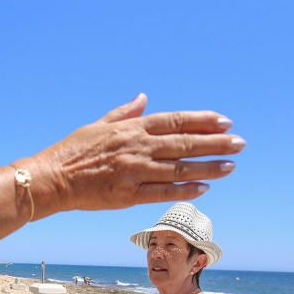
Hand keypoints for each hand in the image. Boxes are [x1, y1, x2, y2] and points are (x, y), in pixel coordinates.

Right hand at [26, 94, 243, 215]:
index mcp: (132, 129)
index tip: (225, 122)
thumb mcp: (98, 124)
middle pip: (184, 144)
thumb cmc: (73, 151)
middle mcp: (137, 148)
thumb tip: (143, 98)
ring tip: (230, 166)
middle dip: (215, 143)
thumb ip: (124, 113)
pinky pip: (162, 192)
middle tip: (240, 144)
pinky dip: (184, 190)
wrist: (53, 178)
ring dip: (208, 167)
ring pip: (179, 169)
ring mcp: (134, 172)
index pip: (175, 121)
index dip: (202, 121)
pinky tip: (204, 188)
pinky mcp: (127, 195)